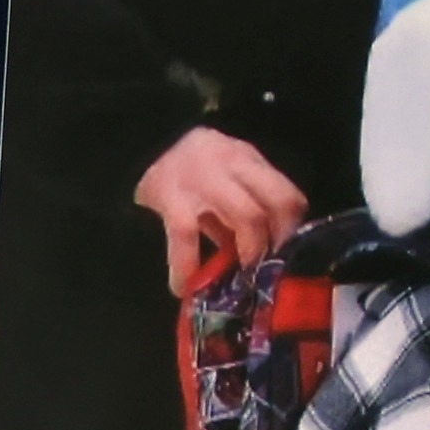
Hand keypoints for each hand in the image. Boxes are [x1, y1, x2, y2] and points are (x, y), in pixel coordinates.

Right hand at [131, 127, 308, 298]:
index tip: (284, 254)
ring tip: (237, 276)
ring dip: (248, 251)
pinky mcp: (171, 198)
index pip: (287, 193)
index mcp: (246, 160)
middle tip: (265, 267)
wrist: (137, 143)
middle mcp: (231, 164)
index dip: (291, 228)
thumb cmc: (184, 168)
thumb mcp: (220, 177)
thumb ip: (240, 207)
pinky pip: (186, 237)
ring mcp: (202, 179)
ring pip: (247, 216)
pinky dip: (186, 267)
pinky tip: (182, 286)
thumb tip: (259, 251)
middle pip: (276, 202)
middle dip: (275, 241)